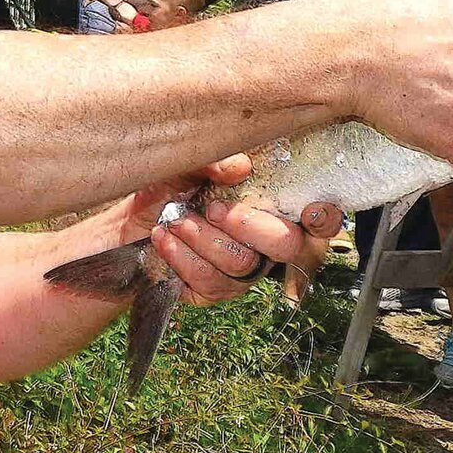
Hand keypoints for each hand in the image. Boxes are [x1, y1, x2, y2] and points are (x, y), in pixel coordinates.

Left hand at [119, 155, 342, 305]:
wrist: (128, 221)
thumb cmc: (169, 187)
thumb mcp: (188, 164)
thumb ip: (216, 161)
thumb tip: (242, 166)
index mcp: (272, 207)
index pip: (319, 221)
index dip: (324, 219)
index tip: (311, 210)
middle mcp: (266, 244)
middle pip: (287, 247)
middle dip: (250, 226)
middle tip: (214, 209)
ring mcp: (242, 271)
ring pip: (241, 264)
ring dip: (203, 239)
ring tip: (176, 220)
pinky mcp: (214, 292)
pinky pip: (209, 284)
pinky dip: (183, 258)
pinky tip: (165, 239)